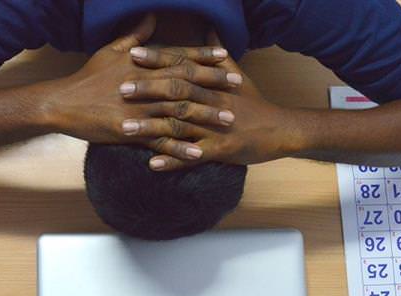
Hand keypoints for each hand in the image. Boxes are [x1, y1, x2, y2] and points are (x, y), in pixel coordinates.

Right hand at [46, 15, 244, 156]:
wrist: (62, 102)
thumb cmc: (87, 76)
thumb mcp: (110, 50)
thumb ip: (134, 35)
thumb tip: (150, 18)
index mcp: (142, 65)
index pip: (179, 58)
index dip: (204, 57)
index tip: (227, 57)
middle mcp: (144, 85)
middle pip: (185, 83)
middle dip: (214, 84)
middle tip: (238, 88)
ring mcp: (138, 110)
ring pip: (178, 112)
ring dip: (204, 117)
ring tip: (228, 122)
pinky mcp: (130, 132)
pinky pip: (159, 142)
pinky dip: (180, 148)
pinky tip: (199, 154)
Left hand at [122, 35, 303, 169]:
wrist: (281, 130)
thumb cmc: (255, 103)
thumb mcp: (237, 74)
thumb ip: (217, 54)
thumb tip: (208, 26)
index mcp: (212, 84)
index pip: (181, 66)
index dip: (157, 60)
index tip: (132, 54)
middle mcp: (212, 102)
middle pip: (176, 93)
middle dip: (147, 90)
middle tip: (119, 89)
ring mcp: (215, 127)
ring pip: (179, 125)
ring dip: (151, 127)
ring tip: (124, 128)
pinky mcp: (221, 150)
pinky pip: (193, 156)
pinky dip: (172, 160)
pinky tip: (151, 164)